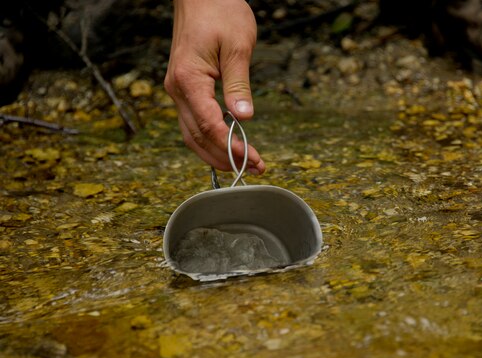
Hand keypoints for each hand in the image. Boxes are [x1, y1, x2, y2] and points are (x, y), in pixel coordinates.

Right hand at [164, 0, 264, 173]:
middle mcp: (177, 90)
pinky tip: (227, 146)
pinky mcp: (184, 89)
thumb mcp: (238, 47)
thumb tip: (244, 118)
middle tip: (252, 168)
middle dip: (225, 157)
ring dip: (216, 153)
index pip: (210, 125)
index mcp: (188, 80)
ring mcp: (178, 91)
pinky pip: (193, 122)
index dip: (232, 147)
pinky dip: (209, 139)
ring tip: (243, 163)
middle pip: (197, 137)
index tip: (253, 159)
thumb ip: (239, 85)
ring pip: (192, 134)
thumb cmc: (220, 12)